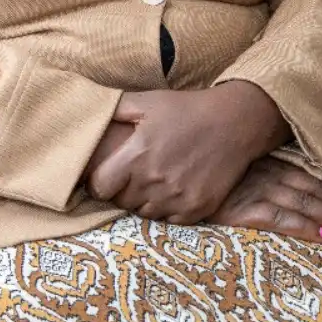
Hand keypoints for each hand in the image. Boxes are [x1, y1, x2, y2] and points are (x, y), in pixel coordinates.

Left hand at [86, 81, 288, 223]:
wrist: (233, 123)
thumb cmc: (185, 109)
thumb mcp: (147, 100)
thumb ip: (115, 108)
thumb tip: (89, 114)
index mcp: (137, 154)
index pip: (100, 187)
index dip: (99, 181)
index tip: (105, 174)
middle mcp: (155, 180)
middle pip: (122, 202)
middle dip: (122, 190)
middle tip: (131, 174)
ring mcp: (178, 197)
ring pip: (145, 214)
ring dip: (143, 201)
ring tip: (152, 180)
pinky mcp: (198, 209)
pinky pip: (170, 221)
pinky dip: (167, 210)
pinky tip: (172, 189)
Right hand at [213, 156, 321, 243]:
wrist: (178, 185)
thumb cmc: (209, 179)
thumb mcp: (238, 169)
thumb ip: (264, 172)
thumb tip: (298, 184)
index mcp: (266, 162)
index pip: (309, 176)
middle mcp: (264, 173)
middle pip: (311, 189)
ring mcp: (254, 190)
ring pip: (303, 203)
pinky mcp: (242, 210)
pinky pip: (281, 219)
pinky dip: (305, 227)